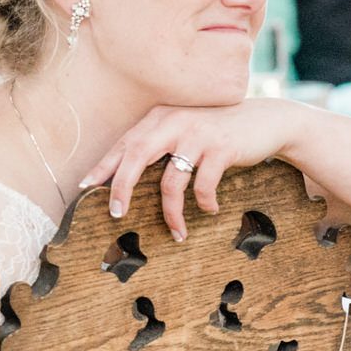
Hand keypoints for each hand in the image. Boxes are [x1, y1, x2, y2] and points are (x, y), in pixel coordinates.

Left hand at [78, 100, 302, 240]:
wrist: (265, 120)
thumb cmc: (216, 132)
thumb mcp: (183, 130)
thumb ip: (157, 145)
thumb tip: (122, 178)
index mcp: (160, 118)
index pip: (125, 144)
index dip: (103, 166)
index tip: (85, 187)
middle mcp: (175, 121)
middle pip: (137, 156)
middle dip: (122, 187)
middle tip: (116, 214)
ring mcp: (198, 134)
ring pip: (171, 181)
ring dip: (172, 212)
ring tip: (177, 233)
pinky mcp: (222, 147)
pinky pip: (203, 185)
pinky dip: (204, 202)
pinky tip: (210, 209)